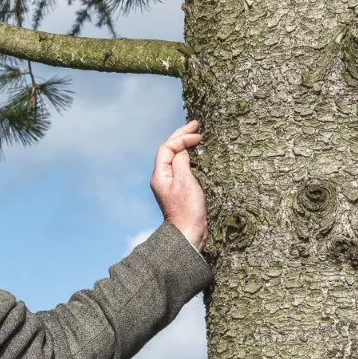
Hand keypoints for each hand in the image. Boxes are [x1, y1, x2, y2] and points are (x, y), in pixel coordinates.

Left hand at [150, 120, 206, 251]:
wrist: (188, 234)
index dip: (182, 139)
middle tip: (195, 125)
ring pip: (174, 158)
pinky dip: (188, 157)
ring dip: (184, 145)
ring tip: (195, 135)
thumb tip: (182, 151)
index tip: (198, 136)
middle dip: (181, 137)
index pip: (167, 148)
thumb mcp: (185, 181)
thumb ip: (182, 162)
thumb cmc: (187, 210)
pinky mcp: (178, 190)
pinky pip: (181, 167)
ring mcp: (169, 184)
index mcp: (160, 175)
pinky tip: (196, 154)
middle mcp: (161, 178)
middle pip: (169, 151)